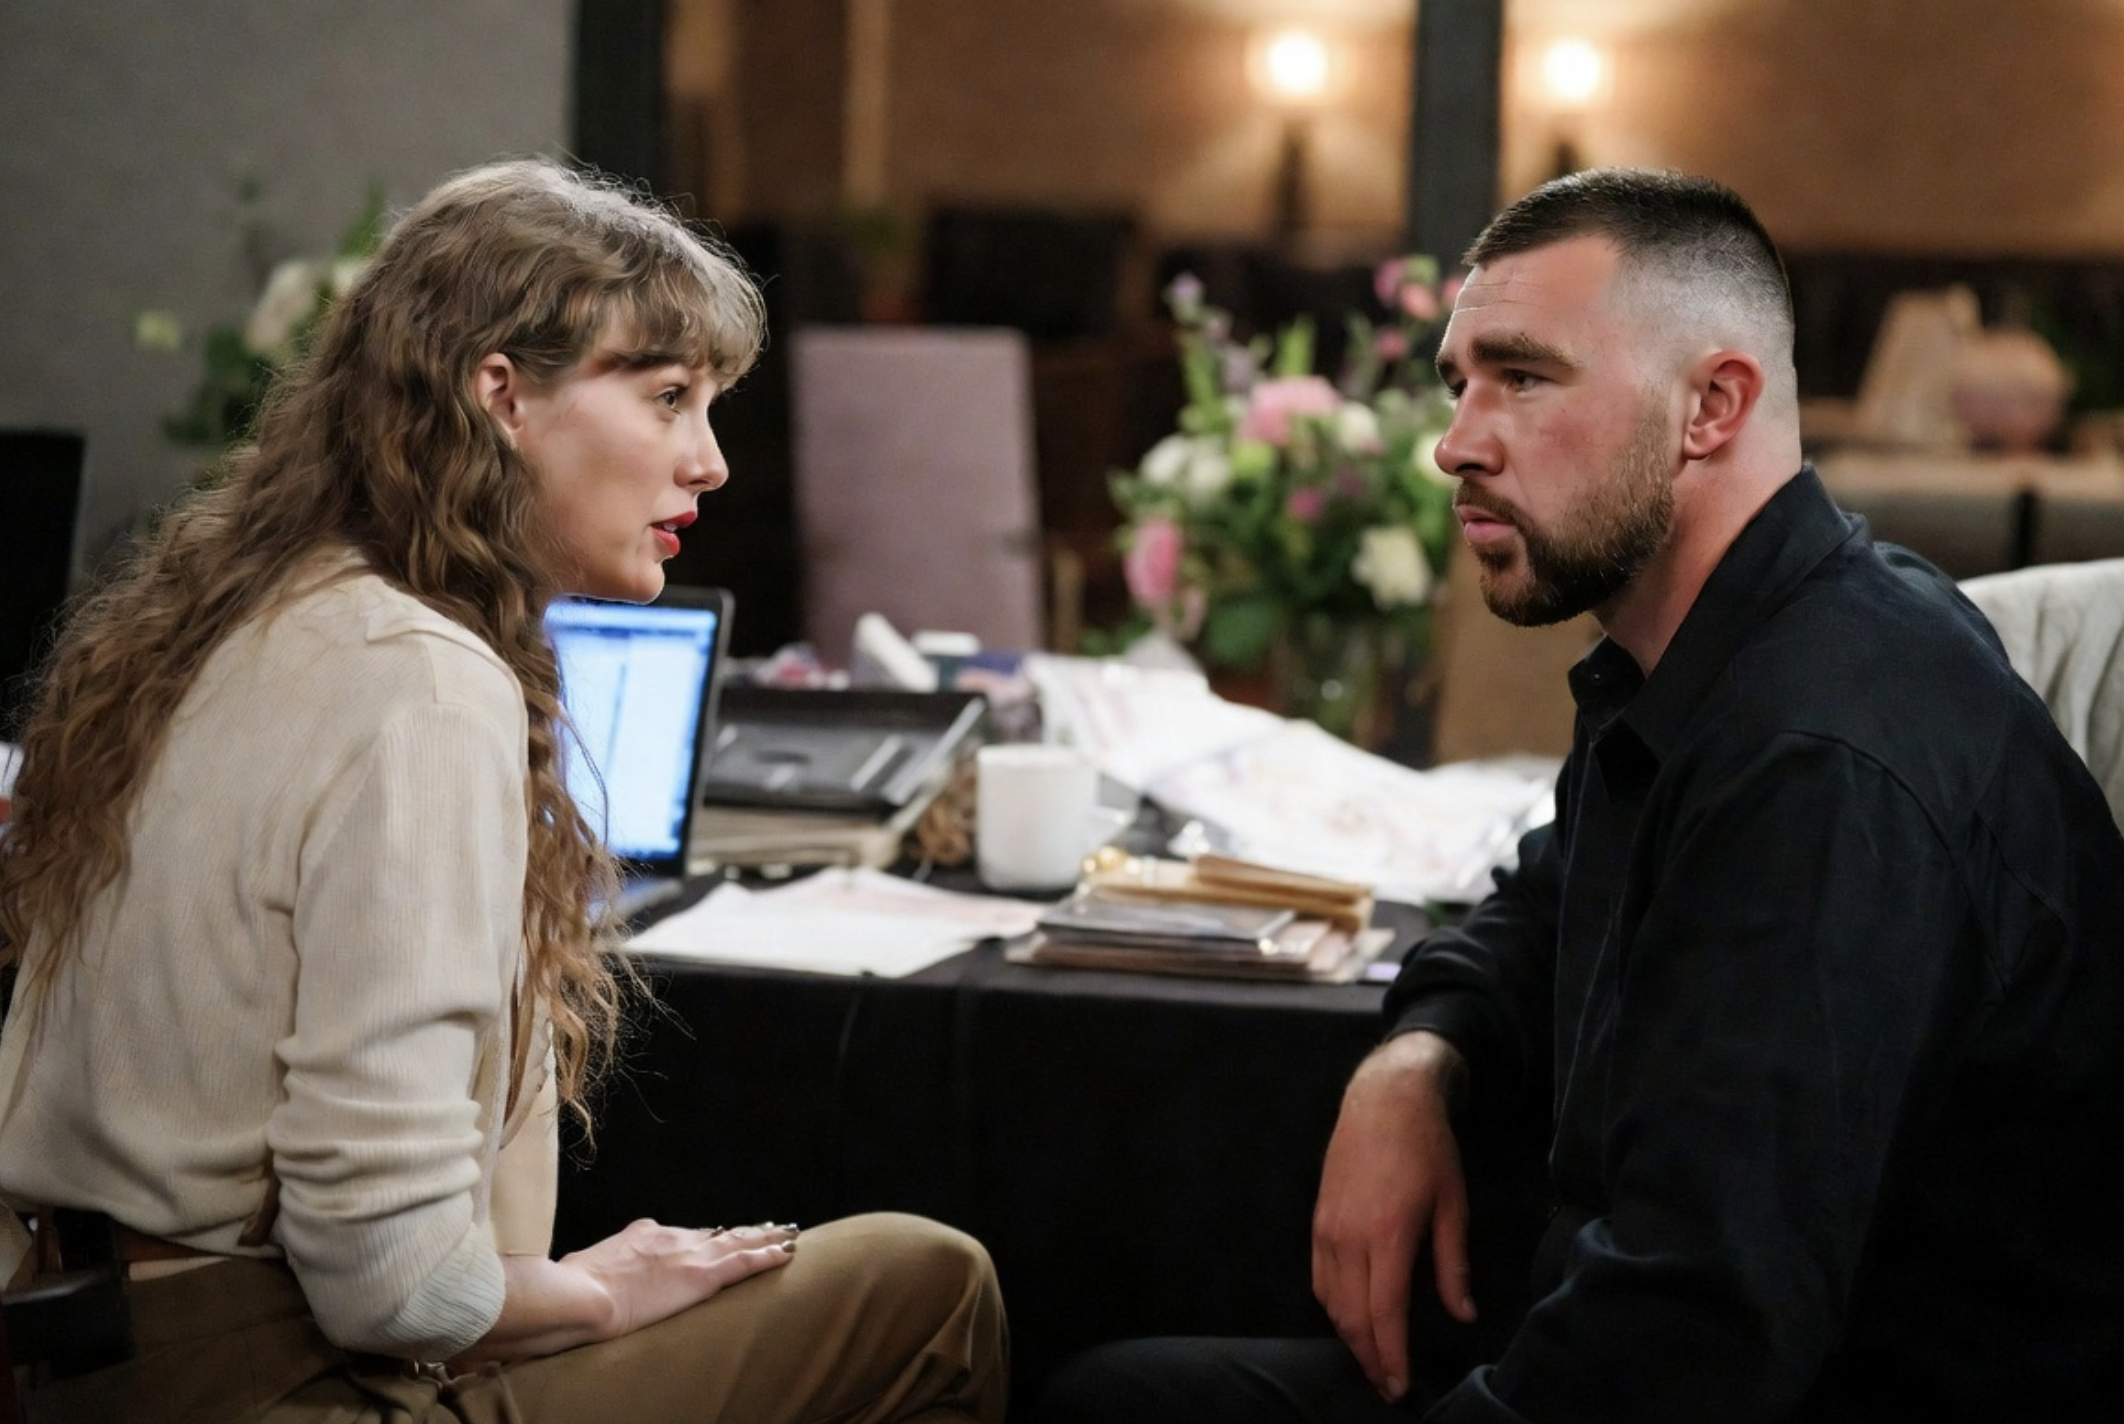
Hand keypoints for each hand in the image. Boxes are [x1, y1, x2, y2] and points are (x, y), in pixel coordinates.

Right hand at [471, 1219, 798, 1360]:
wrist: (578, 1296)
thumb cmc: (569, 1291)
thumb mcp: (578, 1273)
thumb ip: (588, 1272)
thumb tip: (573, 1276)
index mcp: (639, 1237)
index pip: (678, 1237)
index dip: (700, 1238)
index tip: (713, 1237)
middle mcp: (669, 1239)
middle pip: (713, 1234)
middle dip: (739, 1233)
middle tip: (766, 1228)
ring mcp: (687, 1255)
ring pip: (736, 1242)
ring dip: (763, 1239)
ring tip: (787, 1235)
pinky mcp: (701, 1276)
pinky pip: (744, 1263)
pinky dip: (767, 1257)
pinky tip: (786, 1253)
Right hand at [1312, 1032, 1472, 1401]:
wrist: (1384, 1100)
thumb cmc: (1428, 1149)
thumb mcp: (1453, 1205)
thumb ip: (1454, 1265)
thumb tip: (1464, 1315)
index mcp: (1389, 1234)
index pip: (1384, 1313)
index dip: (1391, 1356)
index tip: (1400, 1386)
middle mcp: (1350, 1236)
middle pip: (1351, 1317)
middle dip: (1369, 1358)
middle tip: (1388, 1385)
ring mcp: (1327, 1229)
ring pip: (1330, 1301)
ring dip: (1349, 1337)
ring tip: (1373, 1359)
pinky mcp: (1317, 1221)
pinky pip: (1319, 1278)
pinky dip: (1334, 1307)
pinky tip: (1352, 1318)